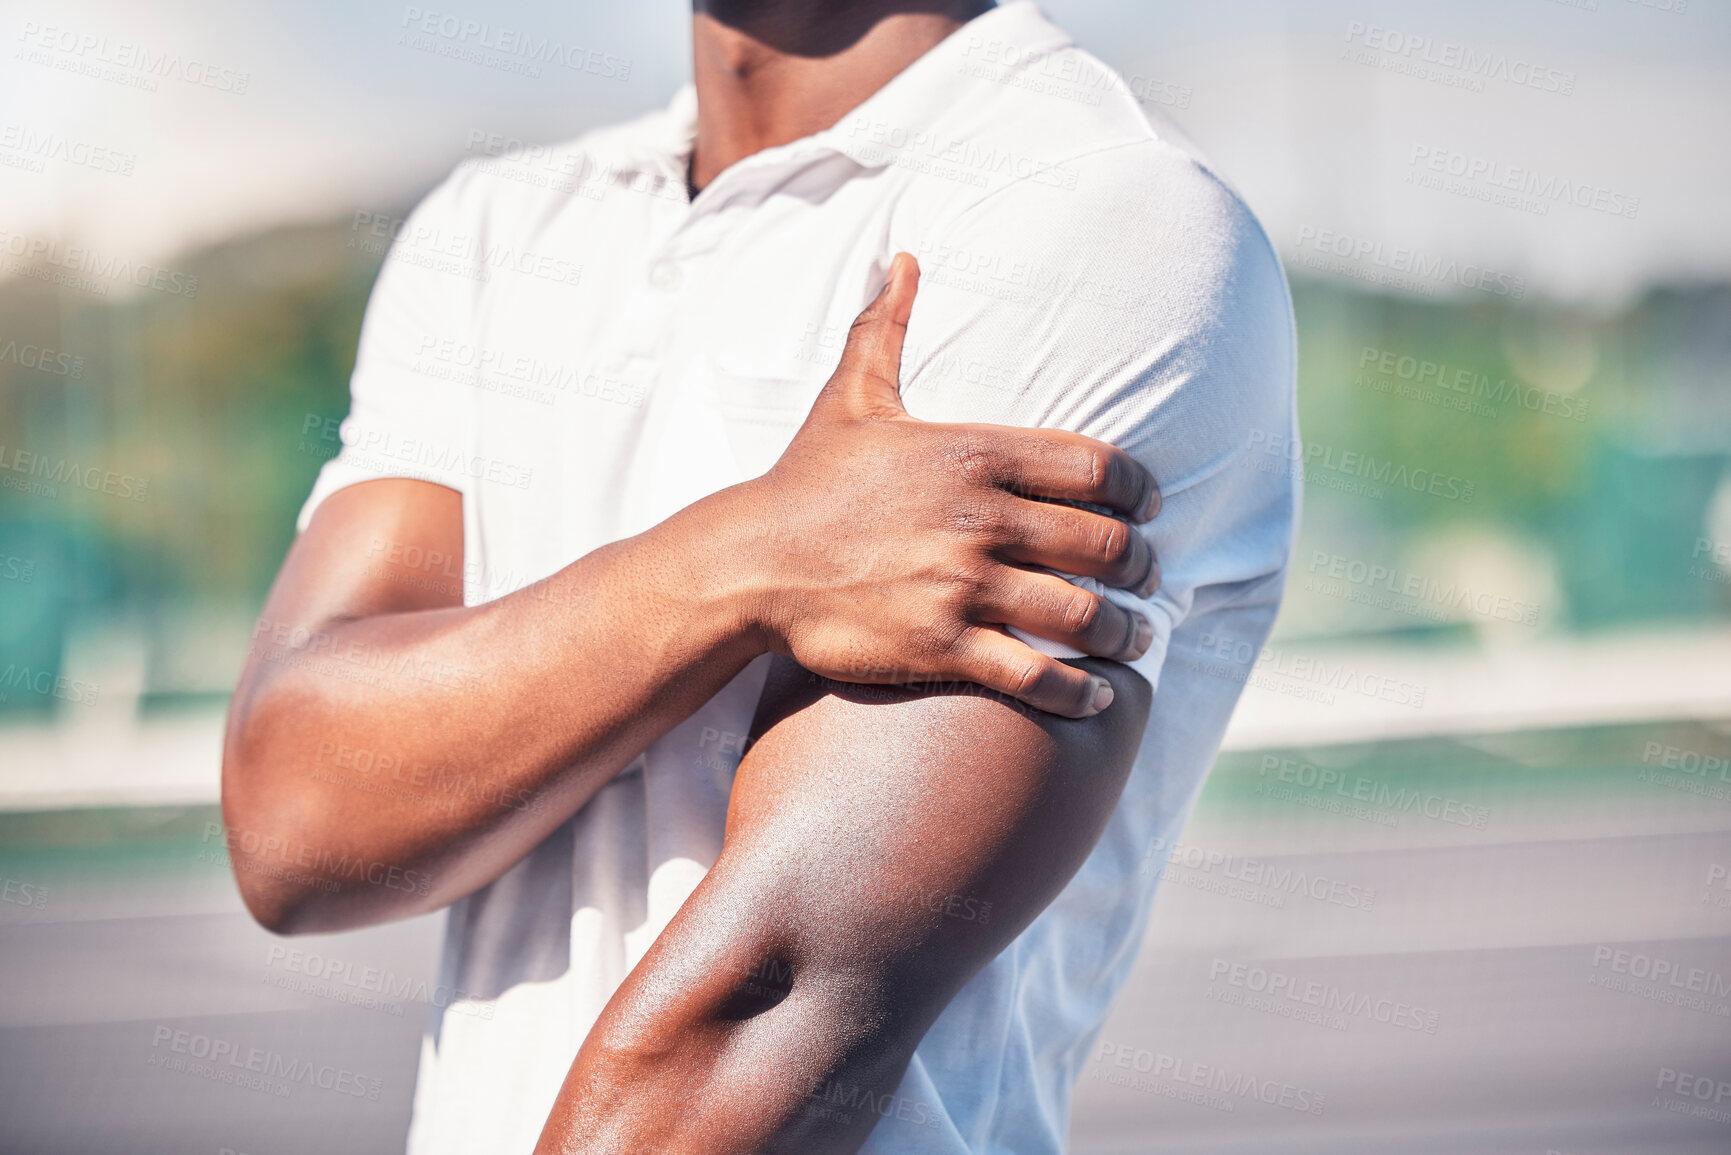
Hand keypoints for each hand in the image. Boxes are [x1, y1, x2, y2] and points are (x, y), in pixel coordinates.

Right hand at [734, 252, 1161, 717]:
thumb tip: (902, 257)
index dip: (1139, 491)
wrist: (751, 562)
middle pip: (1103, 543)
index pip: (1095, 467)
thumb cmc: (807, 480)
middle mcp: (977, 517)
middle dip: (1141, 566)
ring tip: (1134, 637)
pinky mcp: (940, 644)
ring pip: (1081, 613)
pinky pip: (1034, 674)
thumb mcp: (850, 397)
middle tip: (1146, 579)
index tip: (1148, 509)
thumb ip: (885, 327)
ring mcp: (960, 584)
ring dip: (1124, 631)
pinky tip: (1095, 694)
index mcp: (971, 452)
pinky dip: (1077, 691)